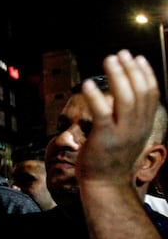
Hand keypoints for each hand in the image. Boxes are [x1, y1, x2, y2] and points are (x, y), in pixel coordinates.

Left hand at [77, 50, 159, 186]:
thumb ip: (125, 116)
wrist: (104, 184)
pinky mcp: (104, 138)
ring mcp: (122, 133)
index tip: (136, 58)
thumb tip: (117, 93)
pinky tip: (87, 84)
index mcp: (143, 125)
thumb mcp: (125, 134)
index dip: (144, 73)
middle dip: (131, 69)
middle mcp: (137, 127)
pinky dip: (96, 97)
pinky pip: (102, 113)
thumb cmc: (109, 158)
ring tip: (108, 60)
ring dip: (117, 76)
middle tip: (119, 54)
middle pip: (140, 92)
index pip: (151, 94)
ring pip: (125, 99)